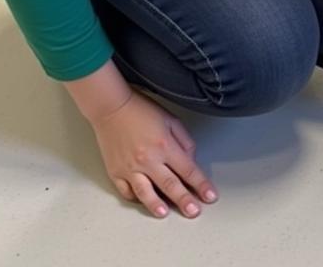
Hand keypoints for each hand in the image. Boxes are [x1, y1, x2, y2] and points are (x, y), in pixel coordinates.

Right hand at [89, 90, 216, 217]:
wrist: (112, 108)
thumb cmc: (141, 110)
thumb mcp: (171, 120)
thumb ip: (184, 141)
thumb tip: (190, 160)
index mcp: (165, 145)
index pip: (188, 170)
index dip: (201, 184)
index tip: (210, 195)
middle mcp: (148, 159)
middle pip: (170, 185)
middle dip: (185, 200)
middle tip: (194, 212)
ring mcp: (130, 168)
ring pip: (146, 193)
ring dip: (157, 205)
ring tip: (166, 213)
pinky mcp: (115, 172)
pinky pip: (127, 191)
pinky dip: (136, 198)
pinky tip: (143, 202)